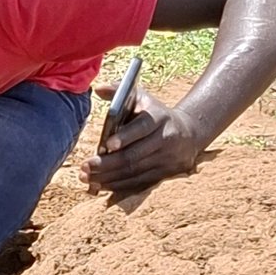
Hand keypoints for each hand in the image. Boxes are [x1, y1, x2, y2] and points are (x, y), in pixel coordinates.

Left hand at [85, 87, 205, 193]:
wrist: (189, 132)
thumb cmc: (155, 113)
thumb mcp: (143, 97)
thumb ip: (119, 90)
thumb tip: (98, 88)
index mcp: (159, 118)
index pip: (142, 128)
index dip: (125, 137)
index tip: (106, 144)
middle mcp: (165, 139)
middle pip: (134, 156)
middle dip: (108, 163)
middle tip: (86, 166)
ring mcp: (166, 159)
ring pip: (135, 172)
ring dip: (108, 177)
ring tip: (86, 177)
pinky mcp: (165, 174)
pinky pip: (139, 183)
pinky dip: (118, 186)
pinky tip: (100, 185)